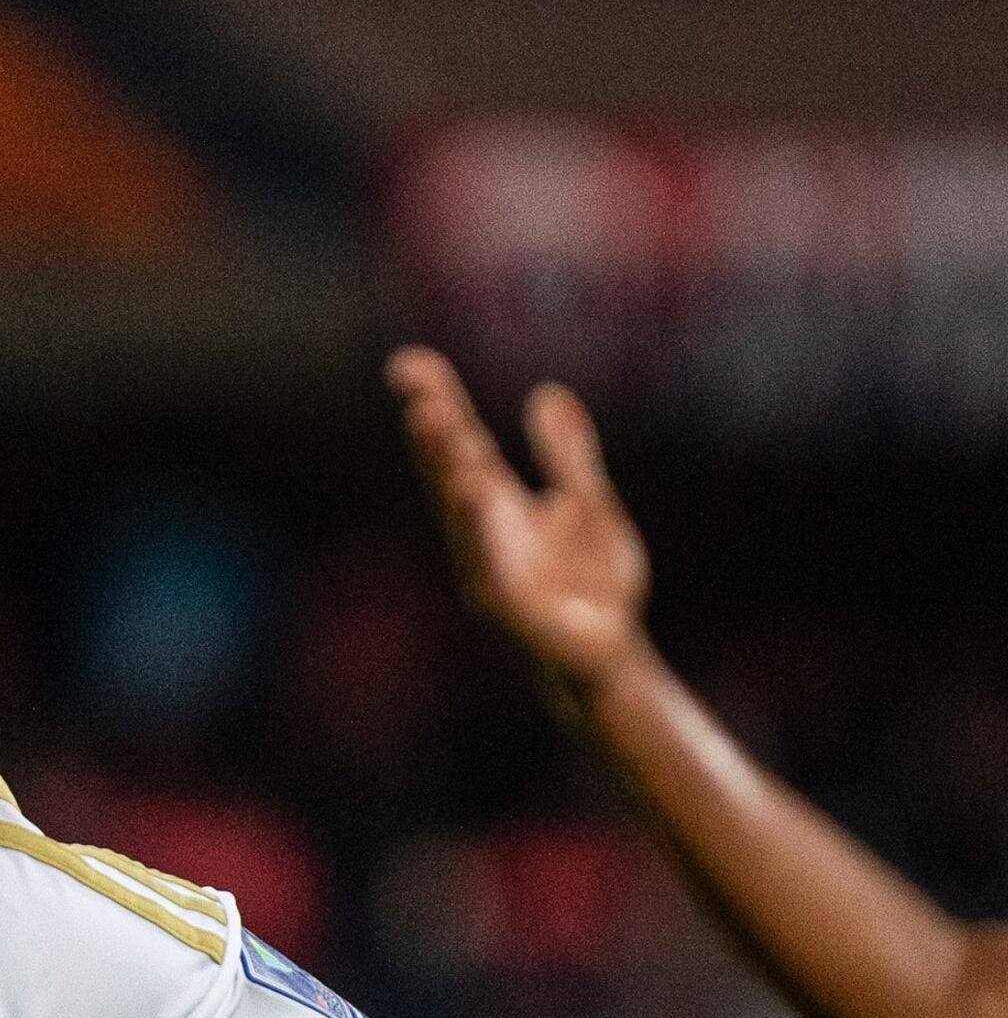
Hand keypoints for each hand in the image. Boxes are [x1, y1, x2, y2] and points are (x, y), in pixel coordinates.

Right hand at [391, 346, 651, 694]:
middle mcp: (482, 535)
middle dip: (434, 433)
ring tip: (435, 423)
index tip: (407, 362)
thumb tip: (547, 393)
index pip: (461, 446)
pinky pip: (490, 560)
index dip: (436, 402)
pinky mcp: (511, 608)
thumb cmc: (592, 585)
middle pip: (451, 474)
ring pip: (462, 514)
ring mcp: (490, 571)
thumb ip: (567, 456)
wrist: (610, 655)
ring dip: (446, 466)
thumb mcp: (588, 505)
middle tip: (418, 391)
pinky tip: (472, 487)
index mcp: (499, 506)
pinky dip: (478, 525)